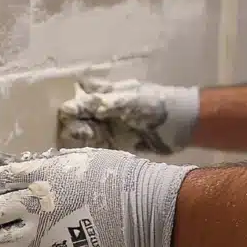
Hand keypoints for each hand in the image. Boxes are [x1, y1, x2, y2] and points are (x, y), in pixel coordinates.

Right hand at [57, 78, 199, 154]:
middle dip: (73, 121)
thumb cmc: (156, 105)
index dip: (71, 99)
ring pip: (87, 131)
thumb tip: (68, 107)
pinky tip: (82, 153)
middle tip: (74, 130)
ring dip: (80, 136)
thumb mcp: (128, 101)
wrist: (183, 125)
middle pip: (81, 114)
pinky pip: (98, 146)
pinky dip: (90, 149)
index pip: (82, 93)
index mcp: (109, 93)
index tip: (62, 111)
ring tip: (80, 140)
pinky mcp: (118, 144)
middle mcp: (106, 109)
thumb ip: (101, 103)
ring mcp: (112, 127)